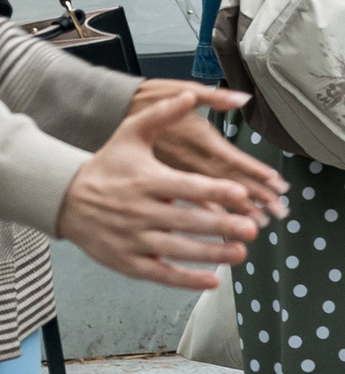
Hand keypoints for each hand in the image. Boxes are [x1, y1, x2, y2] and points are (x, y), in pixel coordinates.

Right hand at [54, 86, 278, 289]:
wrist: (64, 198)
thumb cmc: (107, 165)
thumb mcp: (130, 134)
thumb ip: (163, 114)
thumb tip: (192, 93)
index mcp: (147, 180)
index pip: (186, 186)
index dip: (214, 191)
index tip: (241, 193)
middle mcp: (140, 211)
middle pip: (186, 221)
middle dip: (220, 226)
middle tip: (252, 228)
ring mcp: (132, 239)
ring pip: (176, 250)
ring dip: (210, 254)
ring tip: (241, 253)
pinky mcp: (126, 261)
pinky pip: (159, 274)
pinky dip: (184, 280)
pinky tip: (212, 280)